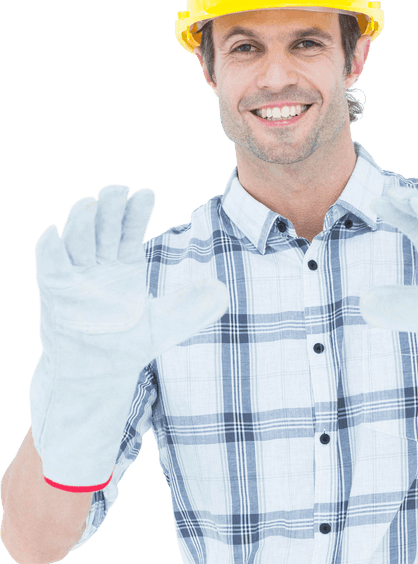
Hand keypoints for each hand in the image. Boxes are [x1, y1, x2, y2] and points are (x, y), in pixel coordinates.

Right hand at [30, 185, 228, 488]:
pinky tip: (51, 234)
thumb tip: (222, 291)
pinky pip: (50, 267)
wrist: (98, 373)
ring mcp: (75, 276)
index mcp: (123, 265)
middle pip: (102, 230)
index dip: (135, 213)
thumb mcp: (164, 326)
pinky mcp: (55, 292)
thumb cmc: (127, 343)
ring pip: (77, 243)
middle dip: (109, 210)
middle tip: (118, 190)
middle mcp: (97, 264)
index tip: (146, 194)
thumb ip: (191, 310)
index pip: (128, 231)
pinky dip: (49, 250)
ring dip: (81, 224)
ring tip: (90, 205)